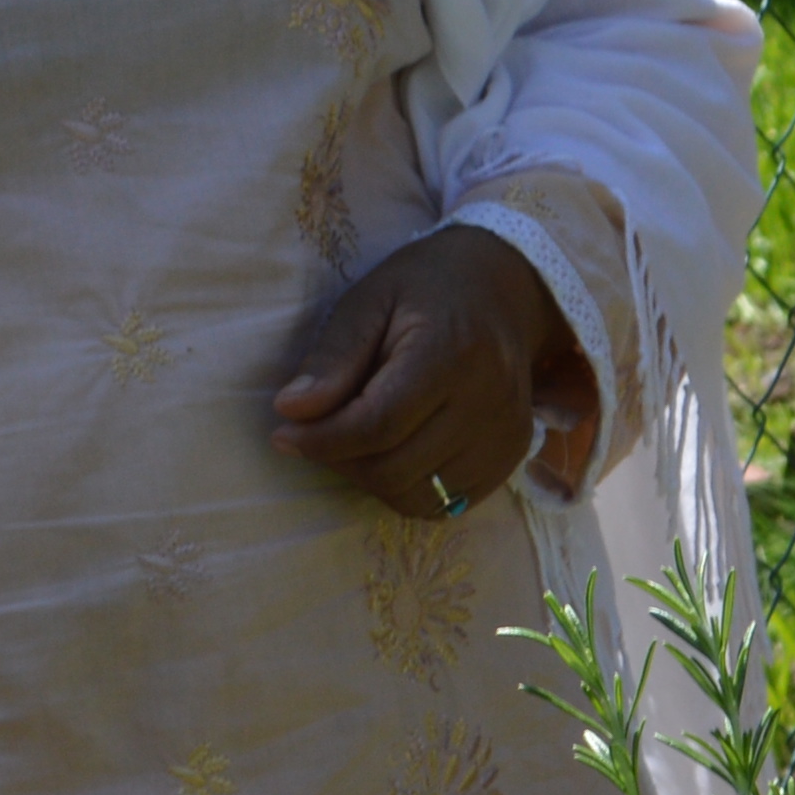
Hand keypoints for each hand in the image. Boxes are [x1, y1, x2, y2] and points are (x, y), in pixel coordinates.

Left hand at [270, 222, 571, 522]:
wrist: (501, 291)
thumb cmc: (424, 289)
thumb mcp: (368, 302)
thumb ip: (333, 358)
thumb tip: (291, 411)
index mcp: (453, 352)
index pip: (379, 424)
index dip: (323, 440)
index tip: (284, 435)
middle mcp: (490, 401)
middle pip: (395, 469)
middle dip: (340, 461)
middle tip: (315, 435)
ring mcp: (506, 436)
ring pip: (418, 497)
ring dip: (371, 478)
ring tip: (355, 439)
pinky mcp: (510, 459)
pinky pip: (444, 504)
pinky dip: (406, 487)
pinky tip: (394, 450)